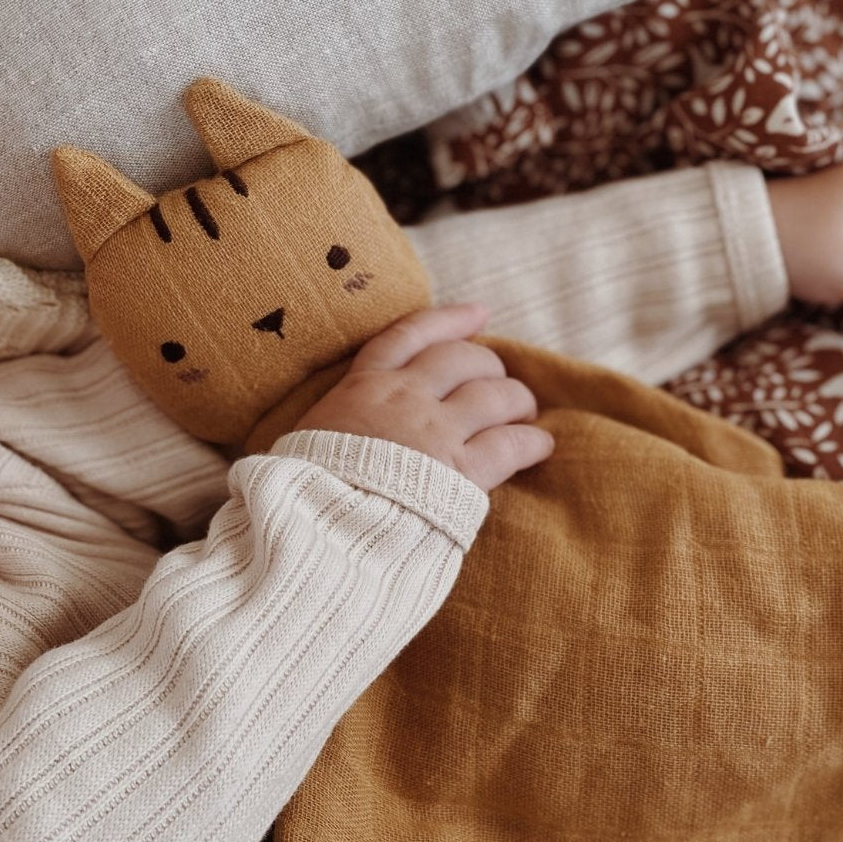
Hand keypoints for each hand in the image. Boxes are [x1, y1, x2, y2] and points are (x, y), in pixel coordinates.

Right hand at [292, 302, 553, 491]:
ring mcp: (437, 432)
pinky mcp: (463, 472)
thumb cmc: (302, 492)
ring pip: (496, 395)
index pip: (411, 335)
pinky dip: (532, 441)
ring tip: (524, 412)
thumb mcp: (305, 439)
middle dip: (489, 367)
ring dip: (517, 400)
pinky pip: (512, 444)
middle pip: (465, 360)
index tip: (479, 313)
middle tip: (499, 382)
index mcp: (364, 386)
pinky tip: (541, 446)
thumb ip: (336, 424)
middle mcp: (406, 398)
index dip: (450, 320)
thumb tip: (337, 430)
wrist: (317, 528)